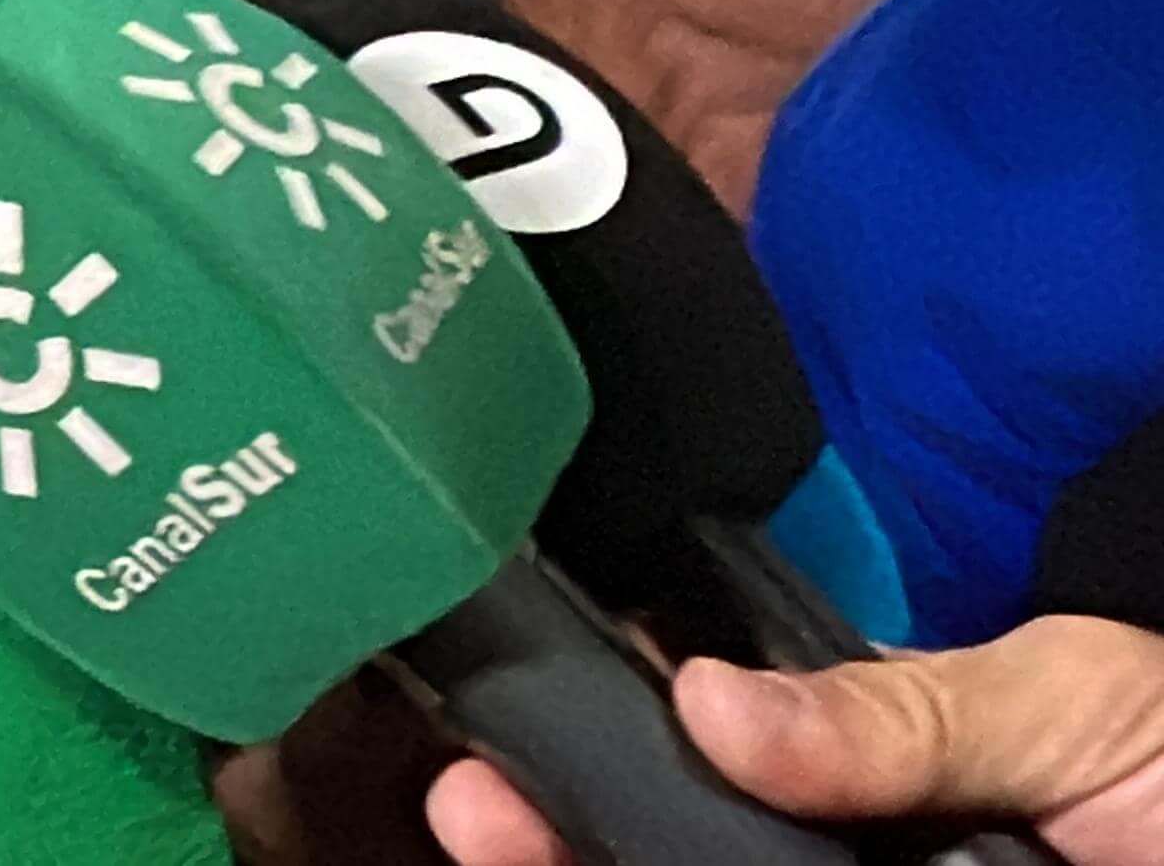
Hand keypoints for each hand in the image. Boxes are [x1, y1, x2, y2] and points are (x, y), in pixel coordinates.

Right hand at [426, 616, 1163, 864]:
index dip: (591, 757)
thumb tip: (710, 704)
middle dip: (559, 833)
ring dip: (596, 864)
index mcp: (877, 794)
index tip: (503, 747)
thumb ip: (899, 708)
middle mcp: (853, 863)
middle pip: (675, 853)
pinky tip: (605, 862)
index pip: (699, 769)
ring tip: (509, 842)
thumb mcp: (1076, 706)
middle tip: (477, 811)